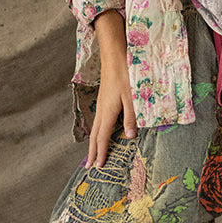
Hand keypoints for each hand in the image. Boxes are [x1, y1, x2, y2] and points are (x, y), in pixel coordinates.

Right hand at [87, 10, 136, 168]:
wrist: (115, 55)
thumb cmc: (125, 74)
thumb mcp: (132, 97)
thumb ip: (132, 118)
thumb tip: (129, 138)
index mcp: (108, 112)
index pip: (102, 138)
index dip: (101, 153)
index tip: (98, 167)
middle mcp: (102, 110)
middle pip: (95, 135)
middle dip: (92, 152)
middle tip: (88, 167)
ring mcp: (101, 105)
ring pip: (95, 128)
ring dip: (94, 143)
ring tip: (92, 154)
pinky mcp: (104, 100)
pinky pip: (98, 121)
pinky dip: (97, 132)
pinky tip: (100, 132)